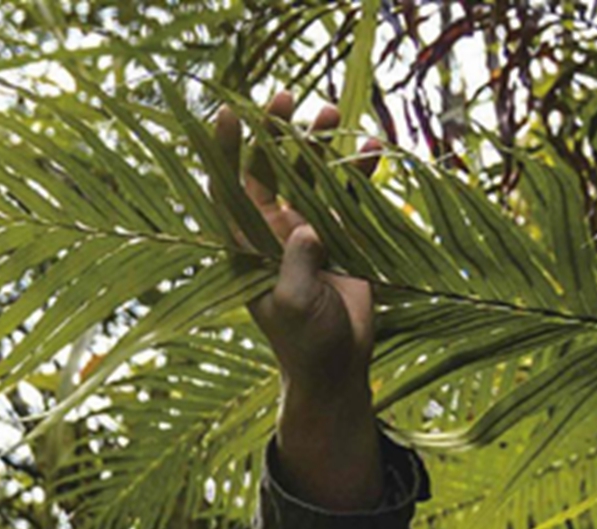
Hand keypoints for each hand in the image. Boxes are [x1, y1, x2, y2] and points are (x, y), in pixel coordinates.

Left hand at [207, 89, 388, 401]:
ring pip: (307, 174)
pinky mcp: (340, 234)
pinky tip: (372, 146)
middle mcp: (271, 232)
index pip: (228, 190)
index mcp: (247, 247)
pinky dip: (358, 169)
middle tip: (285, 96)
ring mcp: (306, 229)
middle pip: (266, 170)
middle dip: (273, 133)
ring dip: (316, 144)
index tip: (226, 115)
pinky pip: (346, 192)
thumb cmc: (304, 342)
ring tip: (329, 112)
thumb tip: (304, 230)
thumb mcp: (294, 305)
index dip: (224, 154)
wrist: (337, 364)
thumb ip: (296, 266)